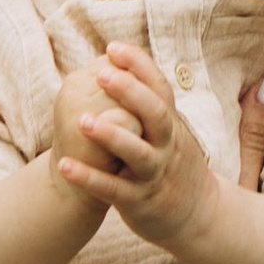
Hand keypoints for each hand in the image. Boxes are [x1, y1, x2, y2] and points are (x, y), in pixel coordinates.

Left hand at [54, 42, 219, 253]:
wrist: (197, 216)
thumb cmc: (171, 164)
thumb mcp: (169, 132)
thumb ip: (149, 105)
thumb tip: (119, 63)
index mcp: (170, 125)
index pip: (161, 89)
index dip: (140, 66)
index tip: (114, 47)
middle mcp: (166, 146)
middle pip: (156, 114)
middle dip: (131, 93)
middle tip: (102, 74)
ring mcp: (154, 174)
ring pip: (137, 153)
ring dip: (111, 136)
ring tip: (83, 121)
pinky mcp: (140, 202)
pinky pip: (114, 189)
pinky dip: (90, 179)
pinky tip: (65, 166)